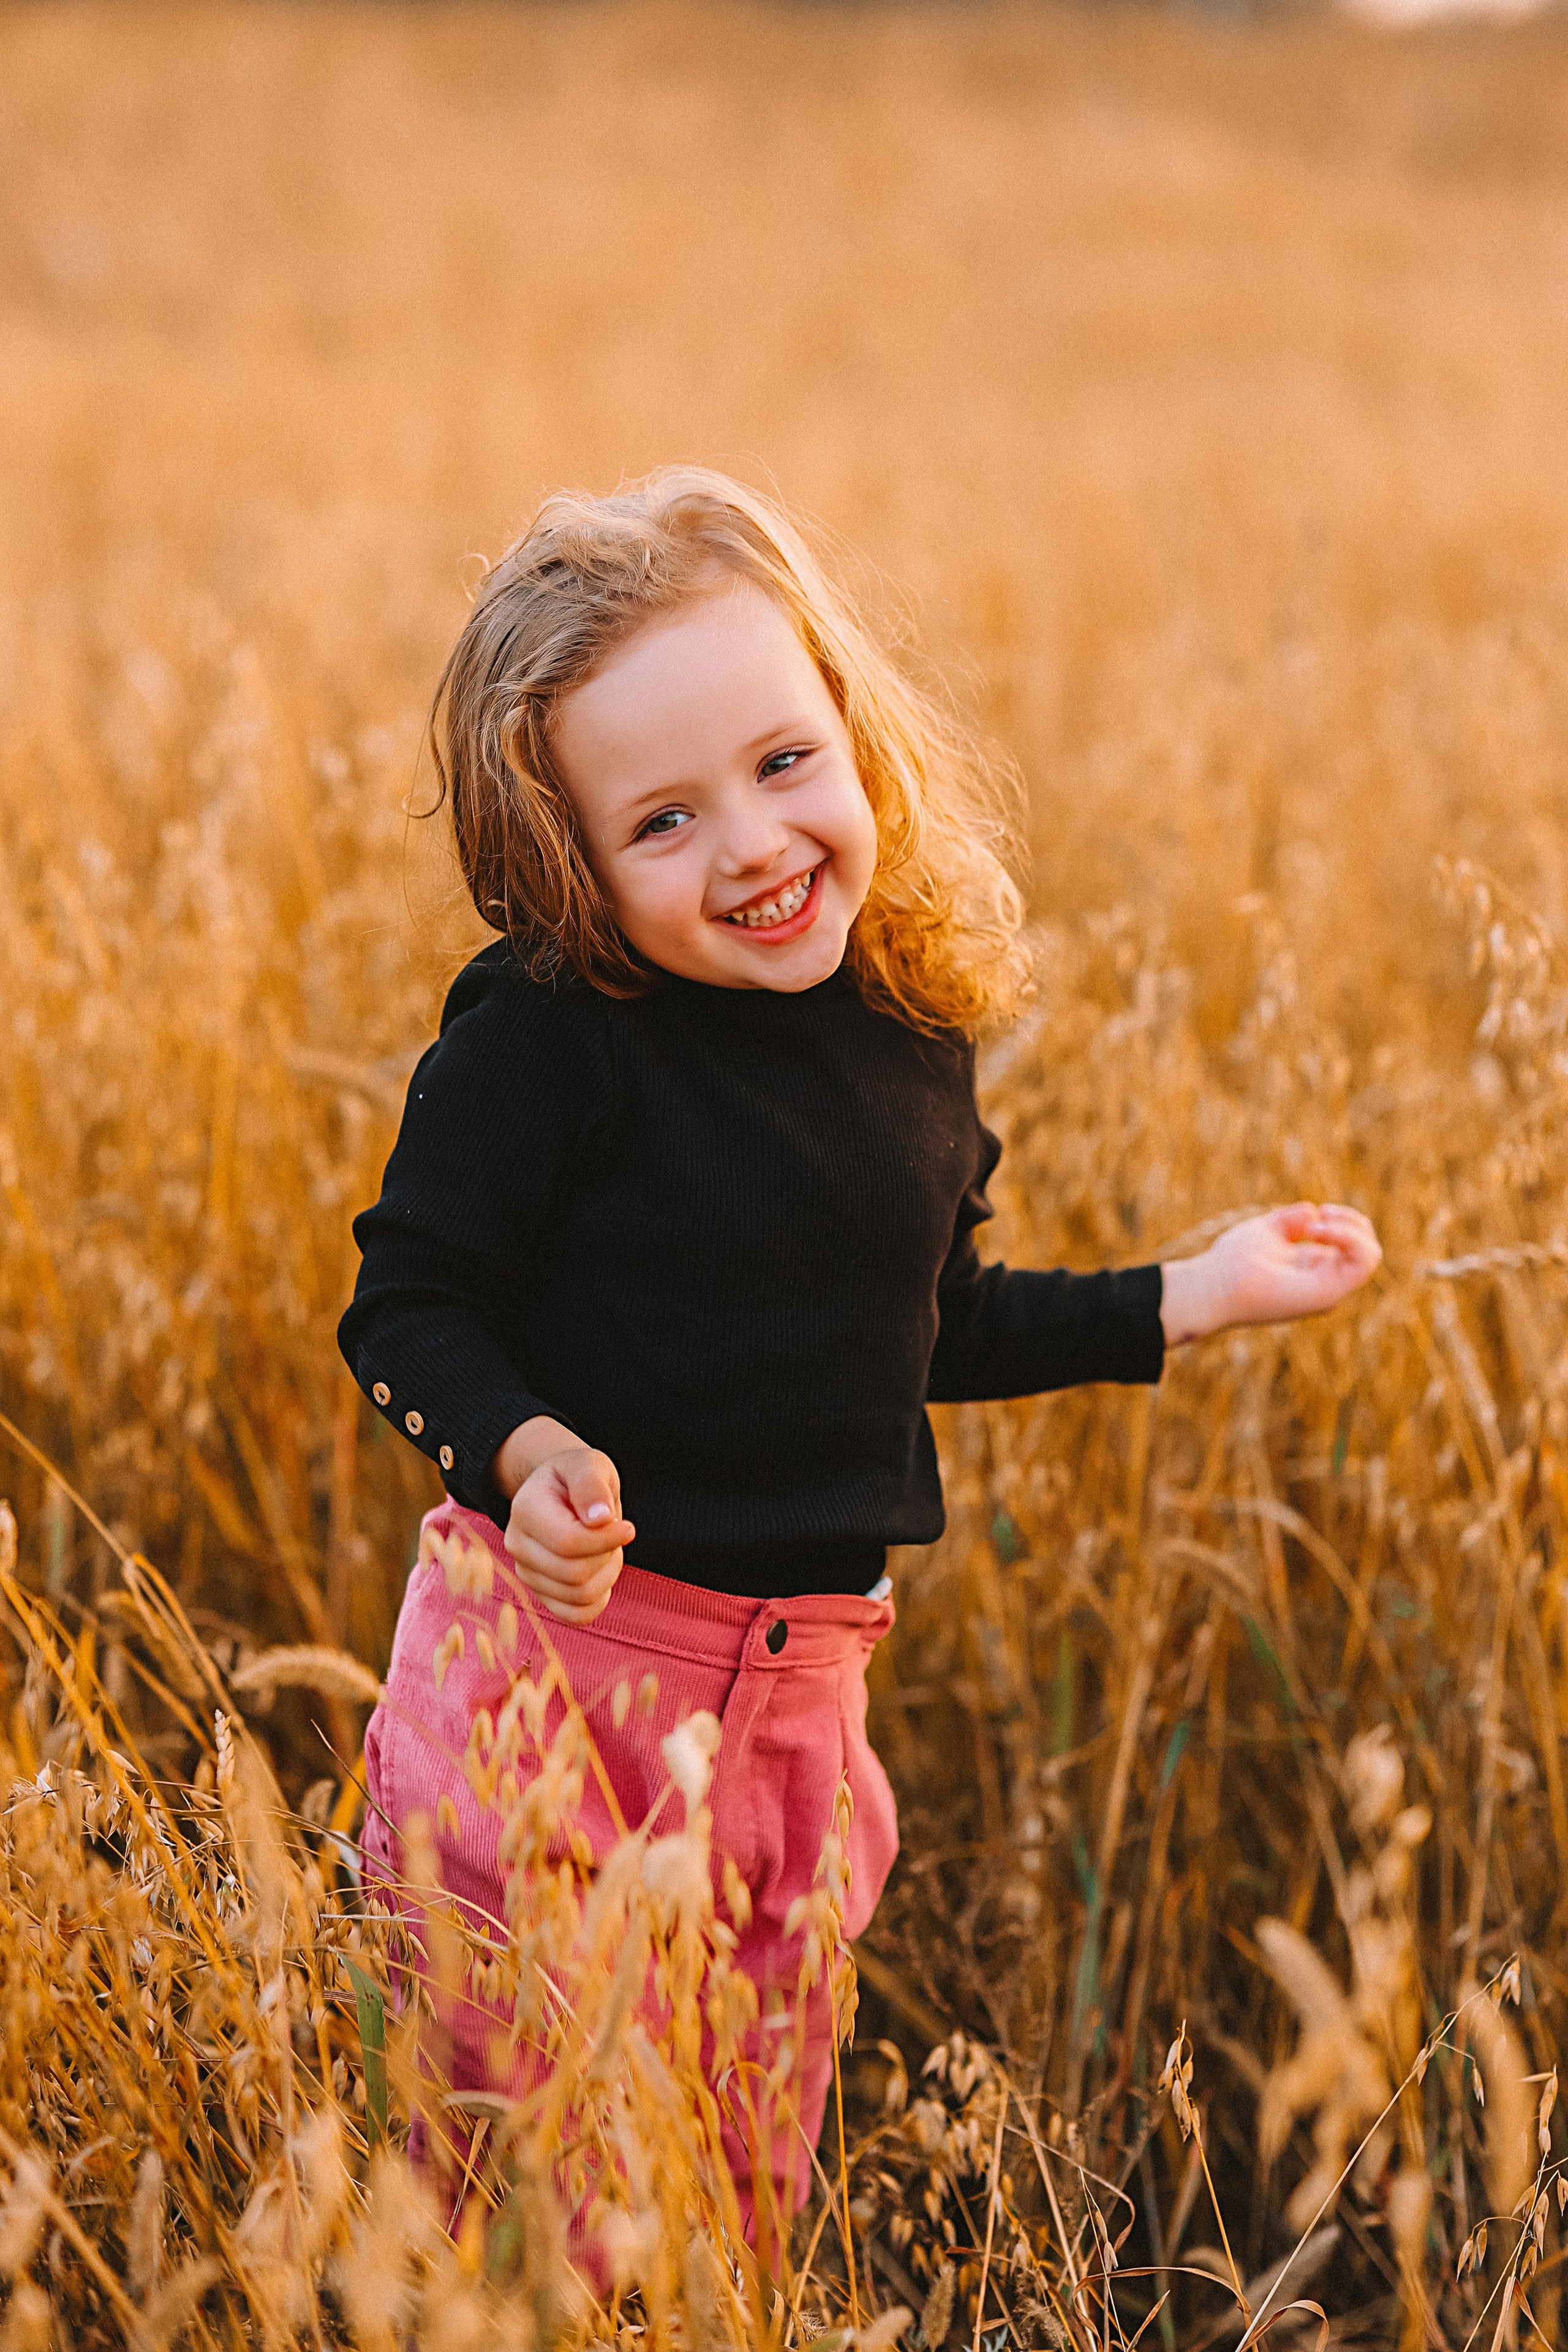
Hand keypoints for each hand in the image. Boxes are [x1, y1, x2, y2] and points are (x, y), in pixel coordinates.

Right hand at [490, 1417, 634, 1624]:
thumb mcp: (589, 1464)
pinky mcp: (540, 1594)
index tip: (629, 1528)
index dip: (606, 1540)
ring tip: (605, 1547)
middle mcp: (517, 1544)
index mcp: (525, 1509)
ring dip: (607, 1574)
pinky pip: (576, 1615)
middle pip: (575, 1574)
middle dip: (607, 1556)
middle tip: (614, 1534)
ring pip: (580, 1596)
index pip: (568, 1542)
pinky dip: (598, 1598)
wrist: (562, 1491)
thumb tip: (600, 1519)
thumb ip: (592, 1484)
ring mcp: (526, 1572)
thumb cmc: (577, 1476)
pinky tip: (600, 1571)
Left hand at [1160, 1203, 1381, 1346]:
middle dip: (1353, 1222)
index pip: (1353, 1244)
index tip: (1319, 1211)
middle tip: (1321, 1214)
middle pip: (1368, 1249)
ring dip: (1351, 1229)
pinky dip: (1348, 1238)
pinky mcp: (1328, 1293)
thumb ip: (1291, 1221)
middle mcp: (1326, 1282)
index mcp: (1314, 1269)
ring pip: (1371, 1255)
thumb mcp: (1268, 1230)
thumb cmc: (1233, 1260)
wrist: (1215, 1283)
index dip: (1345, 1221)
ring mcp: (1329, 1290)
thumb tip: (1313, 1211)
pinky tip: (1317, 1230)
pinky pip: (1362, 1263)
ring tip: (1316, 1225)